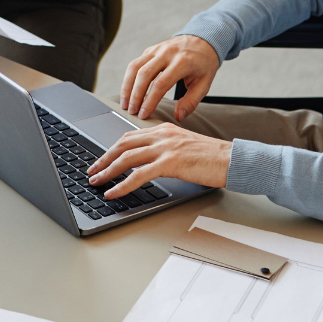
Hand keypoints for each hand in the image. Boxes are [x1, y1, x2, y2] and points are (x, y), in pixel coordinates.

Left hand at [87, 123, 230, 194]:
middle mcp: (163, 134)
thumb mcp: (184, 148)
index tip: (101, 160)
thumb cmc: (212, 158)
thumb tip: (147, 164)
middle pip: (124, 144)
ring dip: (107, 171)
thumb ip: (165, 150)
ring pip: (127, 158)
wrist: (231, 159)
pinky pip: (139, 174)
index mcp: (165, 129)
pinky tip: (113, 192)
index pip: (130, 136)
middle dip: (104, 158)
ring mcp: (166, 147)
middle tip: (92, 171)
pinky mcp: (170, 162)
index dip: (112, 149)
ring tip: (96, 182)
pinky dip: (122, 184)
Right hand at [121, 35, 219, 120]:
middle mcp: (168, 53)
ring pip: (135, 66)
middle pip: (144, 74)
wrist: (204, 39)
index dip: (150, 101)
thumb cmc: (204, 64)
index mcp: (183, 62)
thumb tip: (178, 116)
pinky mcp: (151, 49)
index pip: (161, 84)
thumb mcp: (204, 83)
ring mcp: (158, 49)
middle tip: (132, 112)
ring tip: (125, 104)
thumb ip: (191, 101)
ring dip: (127, 86)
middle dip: (135, 95)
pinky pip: (136, 63)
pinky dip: (129, 77)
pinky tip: (128, 91)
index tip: (143, 115)